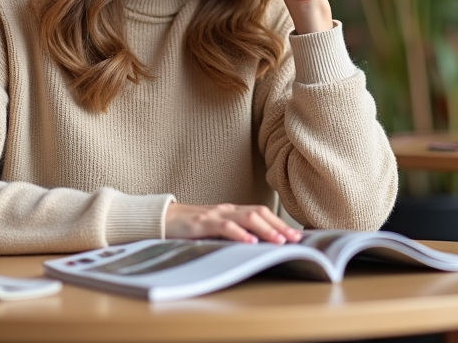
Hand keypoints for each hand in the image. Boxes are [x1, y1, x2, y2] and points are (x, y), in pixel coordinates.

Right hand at [165, 202, 302, 244]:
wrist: (161, 218)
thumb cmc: (190, 227)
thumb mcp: (215, 230)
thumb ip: (232, 235)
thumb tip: (256, 248)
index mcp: (231, 211)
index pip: (261, 213)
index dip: (279, 223)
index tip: (296, 235)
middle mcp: (227, 210)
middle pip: (259, 213)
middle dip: (279, 226)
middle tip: (296, 239)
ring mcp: (214, 214)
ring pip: (247, 217)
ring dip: (266, 229)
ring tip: (280, 241)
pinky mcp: (201, 223)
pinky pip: (224, 226)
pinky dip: (239, 233)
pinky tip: (250, 242)